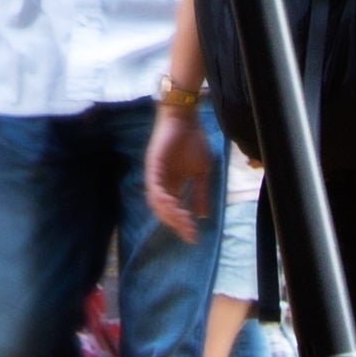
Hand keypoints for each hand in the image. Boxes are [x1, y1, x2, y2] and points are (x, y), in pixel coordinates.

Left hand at [144, 110, 214, 240]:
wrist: (187, 119)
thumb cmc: (194, 141)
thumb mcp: (202, 172)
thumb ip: (200, 193)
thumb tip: (203, 215)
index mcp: (173, 185)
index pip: (175, 210)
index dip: (183, 224)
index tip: (194, 237)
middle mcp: (162, 183)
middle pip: (164, 210)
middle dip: (176, 223)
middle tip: (188, 232)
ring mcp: (156, 175)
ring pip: (157, 202)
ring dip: (169, 214)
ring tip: (182, 222)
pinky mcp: (152, 166)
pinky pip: (154, 187)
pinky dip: (161, 198)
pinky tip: (173, 205)